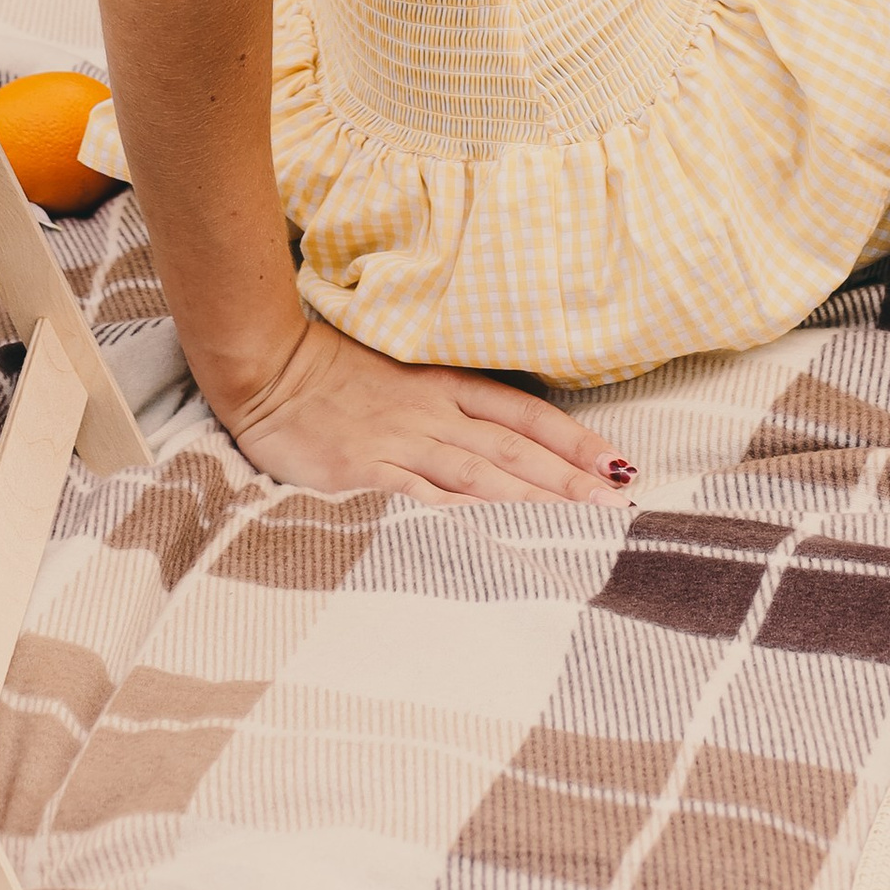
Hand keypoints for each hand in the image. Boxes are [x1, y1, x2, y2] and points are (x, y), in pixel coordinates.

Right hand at [216, 312, 635, 502]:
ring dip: (535, 490)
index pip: (524, 413)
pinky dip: (461, 503)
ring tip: (581, 509)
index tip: (618, 463)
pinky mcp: (367, 465)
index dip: (573, 438)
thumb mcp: (400, 384)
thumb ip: (445, 415)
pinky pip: (422, 488)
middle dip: (572, 471)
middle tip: (621, 496)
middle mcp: (433, 411)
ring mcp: (402, 439)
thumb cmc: (333, 378)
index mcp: (444, 387)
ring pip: (482, 468)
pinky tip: (493, 519)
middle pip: (516, 444)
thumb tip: (496, 451)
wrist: (268, 370)